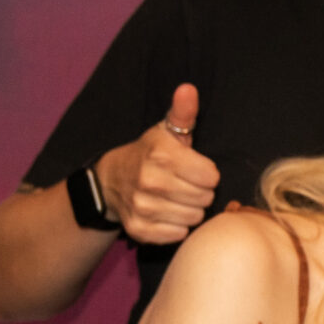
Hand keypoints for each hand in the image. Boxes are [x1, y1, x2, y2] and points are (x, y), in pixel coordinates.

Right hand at [98, 84, 221, 245]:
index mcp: (161, 156)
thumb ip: (183, 112)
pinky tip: (167, 213)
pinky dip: (177, 226)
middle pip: (204, 198)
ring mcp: (143, 207)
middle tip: (186, 184)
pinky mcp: (139, 229)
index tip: (195, 169)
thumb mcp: (166, 131)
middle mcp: (150, 182)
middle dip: (200, 192)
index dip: (207, 173)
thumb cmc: (149, 154)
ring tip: (177, 198)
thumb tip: (188, 89)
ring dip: (190, 210)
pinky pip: (178, 234)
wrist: (111, 180)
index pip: (211, 177)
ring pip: (193, 218)